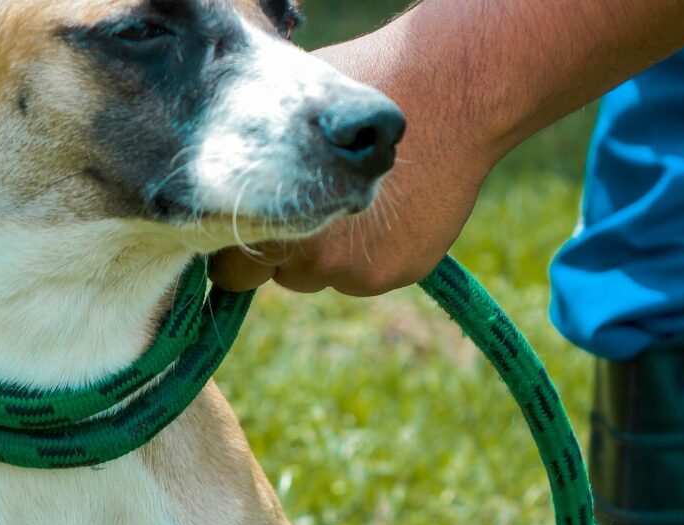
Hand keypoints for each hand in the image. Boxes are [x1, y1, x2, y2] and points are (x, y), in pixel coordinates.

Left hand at [210, 34, 497, 295]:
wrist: (452, 95)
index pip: (233, 271)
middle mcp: (310, 259)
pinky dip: (375, 253)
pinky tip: (391, 211)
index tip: (252, 228)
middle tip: (310, 205)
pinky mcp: (394, 274)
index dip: (241, 247)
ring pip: (324, 276)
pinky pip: (369, 273)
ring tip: (352, 204)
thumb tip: (231, 174)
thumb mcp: (294, 113)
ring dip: (331, 254)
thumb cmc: (363, 89)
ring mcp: (355, 272)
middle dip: (288, 250)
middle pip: (280, 274)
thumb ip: (262, 159)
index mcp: (273, 221)